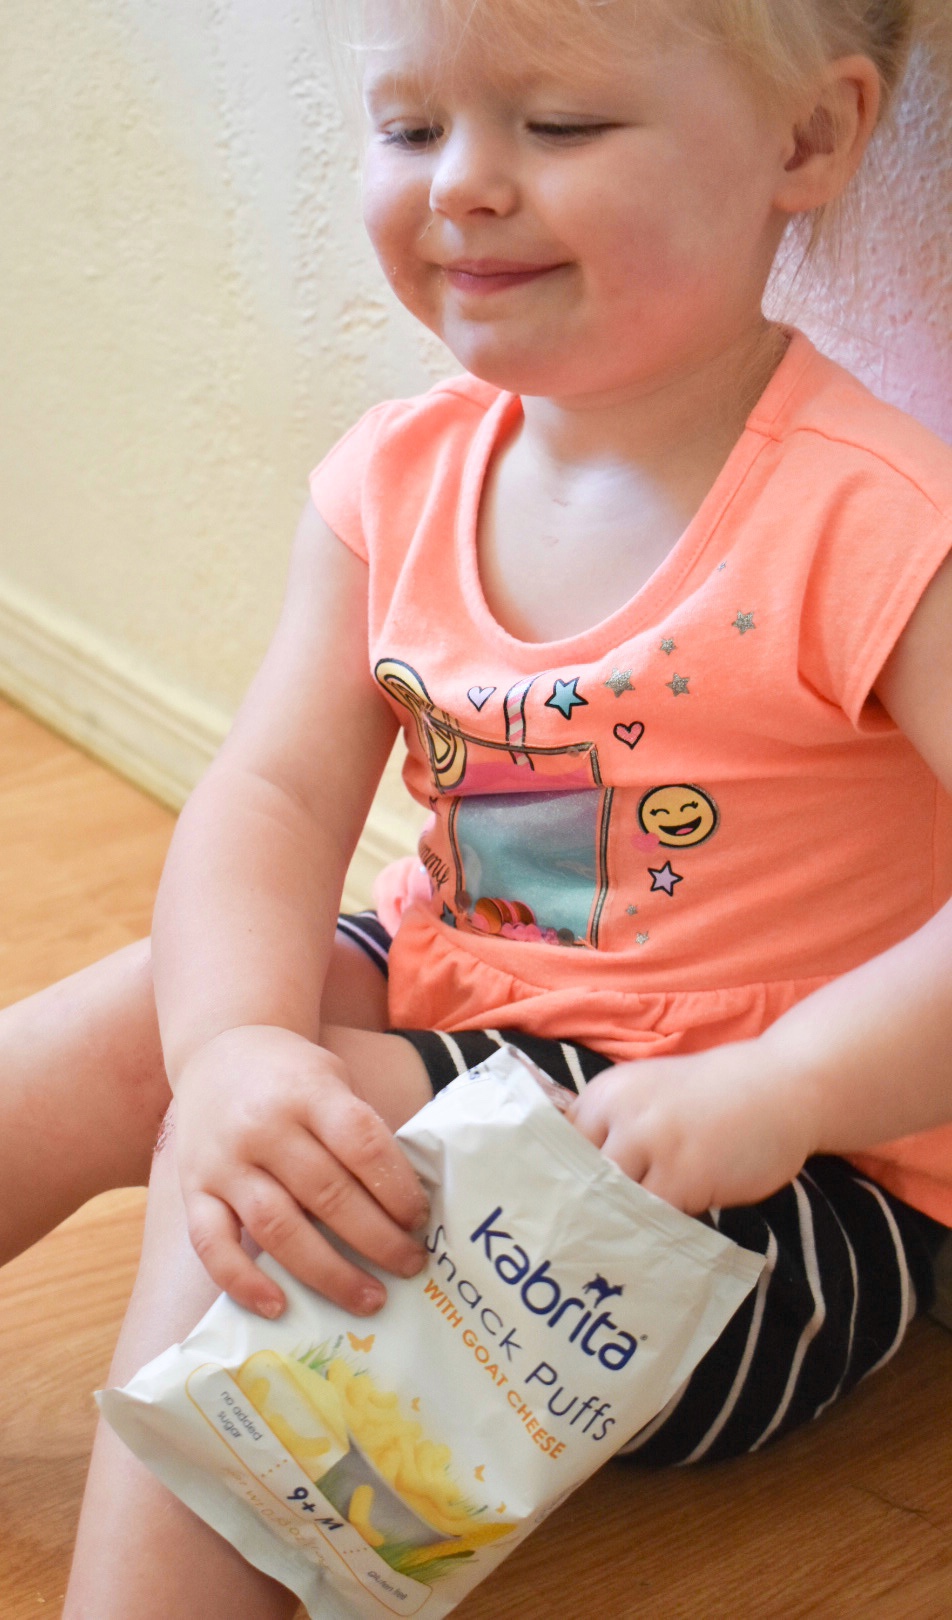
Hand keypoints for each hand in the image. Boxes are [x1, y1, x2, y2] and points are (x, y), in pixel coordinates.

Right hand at [171, 1025, 429, 1318]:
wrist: (218, 1051)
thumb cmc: (291, 1078)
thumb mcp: (332, 1080)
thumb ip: (359, 1132)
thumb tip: (405, 1206)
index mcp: (308, 1091)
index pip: (362, 1144)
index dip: (397, 1188)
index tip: (421, 1221)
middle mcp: (264, 1127)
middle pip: (327, 1193)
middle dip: (377, 1239)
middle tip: (411, 1266)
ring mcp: (224, 1161)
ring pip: (278, 1227)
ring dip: (328, 1271)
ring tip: (369, 1297)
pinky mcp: (193, 1190)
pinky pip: (212, 1245)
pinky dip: (243, 1281)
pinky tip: (279, 1307)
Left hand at [565, 1040, 815, 1214]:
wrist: (783, 1086)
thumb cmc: (715, 1095)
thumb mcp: (650, 1093)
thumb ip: (615, 1125)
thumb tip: (572, 1177)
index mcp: (607, 1092)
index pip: (558, 1144)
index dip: (557, 1178)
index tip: (556, 1206)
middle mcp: (622, 1114)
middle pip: (578, 1177)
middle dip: (580, 1207)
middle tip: (577, 1239)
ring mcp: (653, 1145)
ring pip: (612, 1202)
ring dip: (616, 1222)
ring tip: (616, 1244)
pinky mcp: (685, 1177)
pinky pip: (652, 1217)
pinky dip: (652, 1230)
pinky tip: (656, 1237)